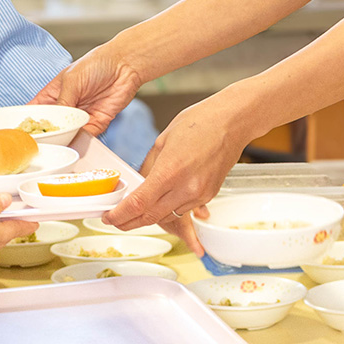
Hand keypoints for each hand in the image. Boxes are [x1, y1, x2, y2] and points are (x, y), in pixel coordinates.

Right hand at [31, 44, 143, 135]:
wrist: (125, 66)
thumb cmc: (96, 64)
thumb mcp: (72, 81)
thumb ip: (61, 103)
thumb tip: (54, 124)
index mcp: (53, 94)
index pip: (35, 111)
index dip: (27, 122)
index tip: (20, 135)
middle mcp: (64, 107)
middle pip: (50, 127)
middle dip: (46, 136)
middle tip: (39, 145)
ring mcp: (79, 117)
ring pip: (67, 135)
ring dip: (64, 140)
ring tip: (57, 147)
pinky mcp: (96, 123)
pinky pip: (85, 137)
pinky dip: (81, 142)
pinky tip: (75, 144)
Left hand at [104, 97, 245, 238]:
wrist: (233, 121)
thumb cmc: (201, 122)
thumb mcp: (163, 140)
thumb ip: (149, 167)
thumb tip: (139, 185)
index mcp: (170, 171)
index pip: (138, 204)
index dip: (120, 215)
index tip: (109, 217)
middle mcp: (186, 188)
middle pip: (150, 217)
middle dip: (130, 222)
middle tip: (117, 220)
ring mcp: (199, 194)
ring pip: (167, 217)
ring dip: (149, 217)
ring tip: (136, 213)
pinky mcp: (209, 195)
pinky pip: (184, 210)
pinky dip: (170, 210)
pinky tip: (163, 203)